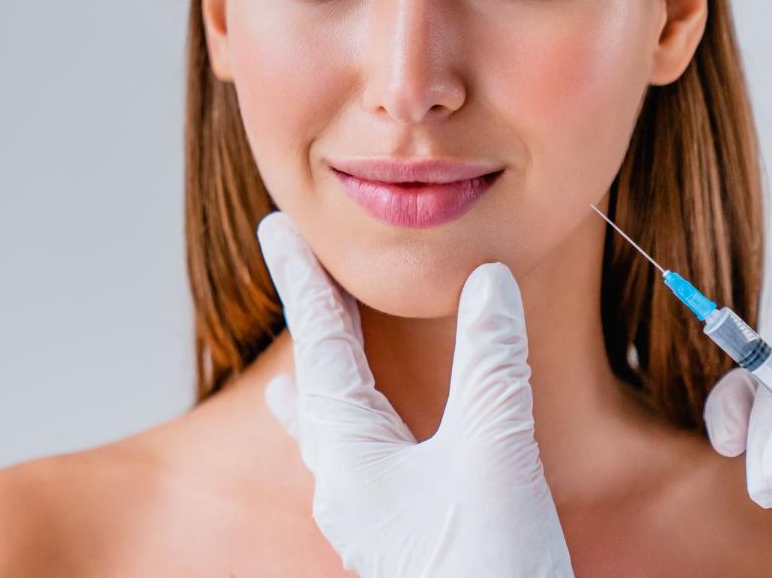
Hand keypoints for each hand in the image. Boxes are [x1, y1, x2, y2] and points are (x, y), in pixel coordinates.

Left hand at [256, 209, 573, 577]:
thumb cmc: (491, 566)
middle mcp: (346, 483)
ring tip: (293, 369)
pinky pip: (362, 463)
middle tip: (292, 270)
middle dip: (309, 323)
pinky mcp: (399, 535)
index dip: (304, 278)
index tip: (276, 229)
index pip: (320, 342)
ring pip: (332, 430)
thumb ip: (491, 362)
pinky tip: (364, 442)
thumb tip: (488, 280)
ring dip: (323, 383)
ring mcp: (369, 514)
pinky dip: (357, 429)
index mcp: (351, 454)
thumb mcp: (495, 453)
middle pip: (315, 380)